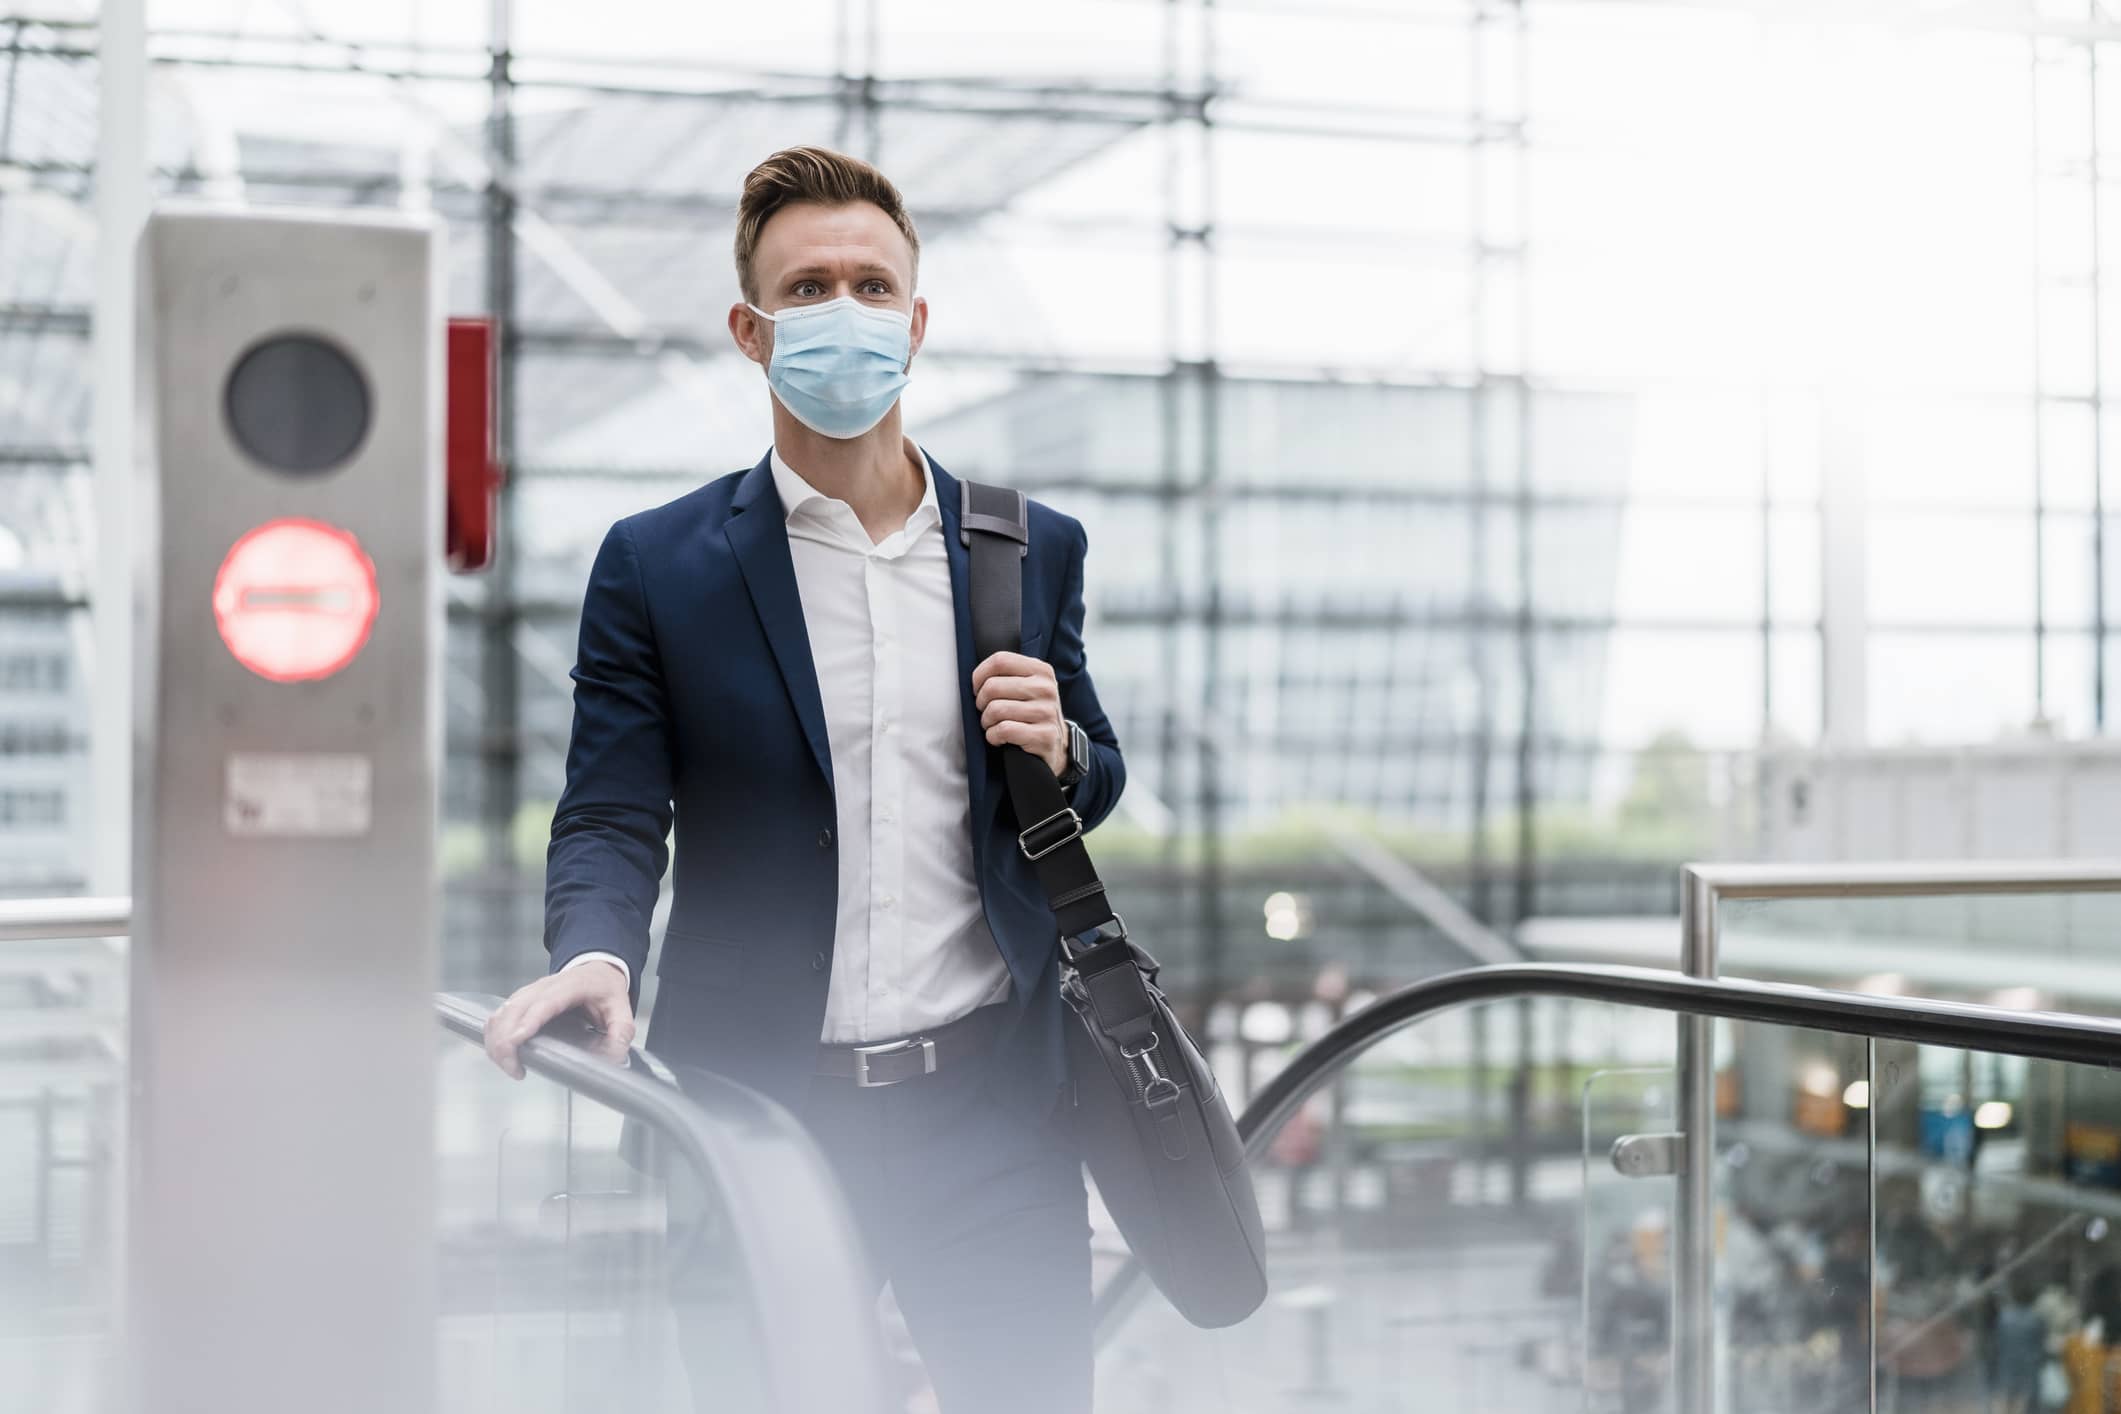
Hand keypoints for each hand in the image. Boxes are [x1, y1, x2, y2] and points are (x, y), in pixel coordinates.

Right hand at [482, 962, 634, 1077]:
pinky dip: (494, 1035)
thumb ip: (621, 1031)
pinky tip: (502, 1054)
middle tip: (515, 1069)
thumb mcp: (622, 1008)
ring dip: (497, 1040)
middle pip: (515, 1010)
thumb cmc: (605, 989)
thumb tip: (615, 1055)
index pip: (544, 1003)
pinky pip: (499, 1016)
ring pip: (502, 1013)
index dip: (527, 1021)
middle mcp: (544, 986)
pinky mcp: (520, 1000)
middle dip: (506, 1040)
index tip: (516, 1041)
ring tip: (510, 1067)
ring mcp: (529, 992)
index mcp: (571, 986)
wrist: (597, 969)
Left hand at [972, 650, 1066, 776]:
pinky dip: (993, 736)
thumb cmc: (1032, 712)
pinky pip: (1004, 730)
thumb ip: (1007, 674)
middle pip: (992, 686)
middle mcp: (1046, 688)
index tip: (978, 688)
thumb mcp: (1027, 685)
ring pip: (996, 709)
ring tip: (993, 725)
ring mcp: (1046, 712)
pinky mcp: (1044, 735)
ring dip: (986, 721)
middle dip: (981, 702)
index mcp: (1041, 670)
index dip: (980, 675)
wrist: (1055, 744)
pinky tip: (999, 738)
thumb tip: (976, 675)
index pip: (1000, 660)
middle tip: (986, 711)